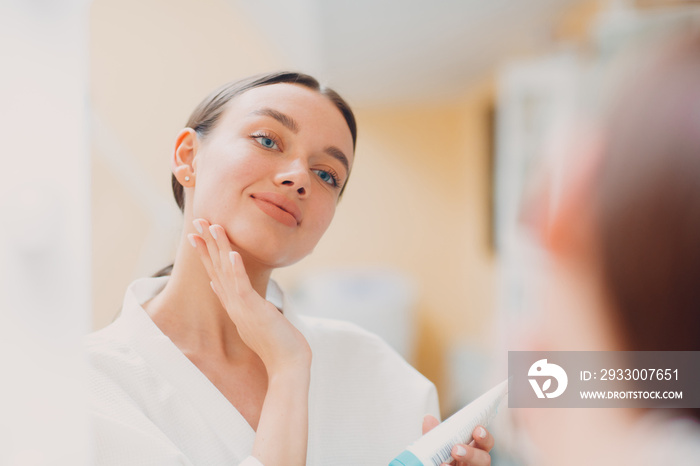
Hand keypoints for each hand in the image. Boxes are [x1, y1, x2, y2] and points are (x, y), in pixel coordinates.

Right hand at [189, 218, 311, 373]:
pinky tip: (233, 253)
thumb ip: (240, 304)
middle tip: (197, 221)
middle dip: (207, 243)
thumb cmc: (277, 344)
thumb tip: (224, 291)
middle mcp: (233, 305)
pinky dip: (237, 269)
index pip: (216, 274)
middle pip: (216, 268)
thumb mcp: (254, 320)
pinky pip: (242, 286)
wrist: (287, 365)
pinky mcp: (253, 310)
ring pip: (226, 272)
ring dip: (220, 247)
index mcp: (234, 306)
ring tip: (212, 226)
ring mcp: (241, 308)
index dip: (206, 254)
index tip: (197, 236)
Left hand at [422, 415, 493, 465]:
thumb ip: (435, 435)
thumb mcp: (437, 447)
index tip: (477, 430)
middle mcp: (475, 463)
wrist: (432, 464)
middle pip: (484, 458)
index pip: (485, 442)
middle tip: (456, 449)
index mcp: (473, 449)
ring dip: (465, 461)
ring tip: (446, 463)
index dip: (484, 436)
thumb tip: (428, 418)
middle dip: (472, 453)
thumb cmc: (439, 458)